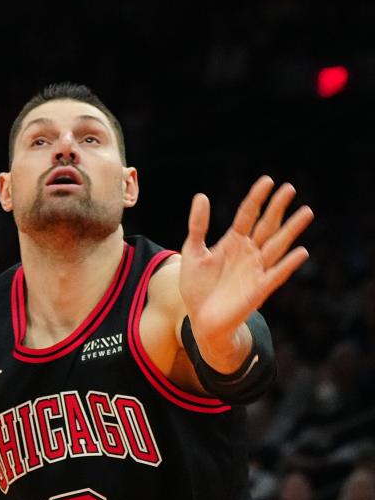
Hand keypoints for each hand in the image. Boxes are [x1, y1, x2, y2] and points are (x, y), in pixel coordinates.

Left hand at [179, 176, 312, 366]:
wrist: (200, 319)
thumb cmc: (197, 286)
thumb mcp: (192, 251)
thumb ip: (198, 225)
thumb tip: (202, 195)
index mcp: (233, 241)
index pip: (248, 214)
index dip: (257, 197)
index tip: (268, 180)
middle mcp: (248, 252)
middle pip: (266, 225)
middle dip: (278, 207)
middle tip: (290, 188)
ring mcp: (256, 270)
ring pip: (277, 245)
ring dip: (291, 230)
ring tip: (306, 212)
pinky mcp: (259, 289)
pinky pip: (276, 274)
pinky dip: (288, 264)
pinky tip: (301, 252)